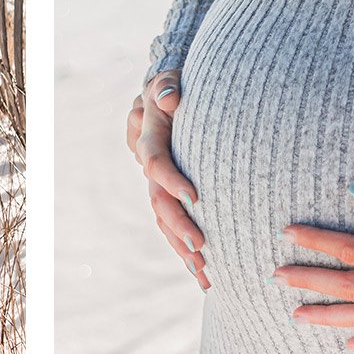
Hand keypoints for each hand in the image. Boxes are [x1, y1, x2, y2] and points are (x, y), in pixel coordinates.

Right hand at [126, 70, 207, 288]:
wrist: (170, 93)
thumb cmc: (175, 84)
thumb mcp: (170, 78)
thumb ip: (168, 85)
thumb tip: (170, 96)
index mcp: (149, 138)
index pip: (156, 162)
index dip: (171, 181)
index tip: (195, 197)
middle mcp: (149, 164)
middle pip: (158, 201)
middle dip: (178, 227)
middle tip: (201, 248)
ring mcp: (158, 182)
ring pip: (164, 220)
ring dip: (182, 248)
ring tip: (204, 274)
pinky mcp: (169, 193)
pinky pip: (173, 224)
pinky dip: (185, 249)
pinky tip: (203, 274)